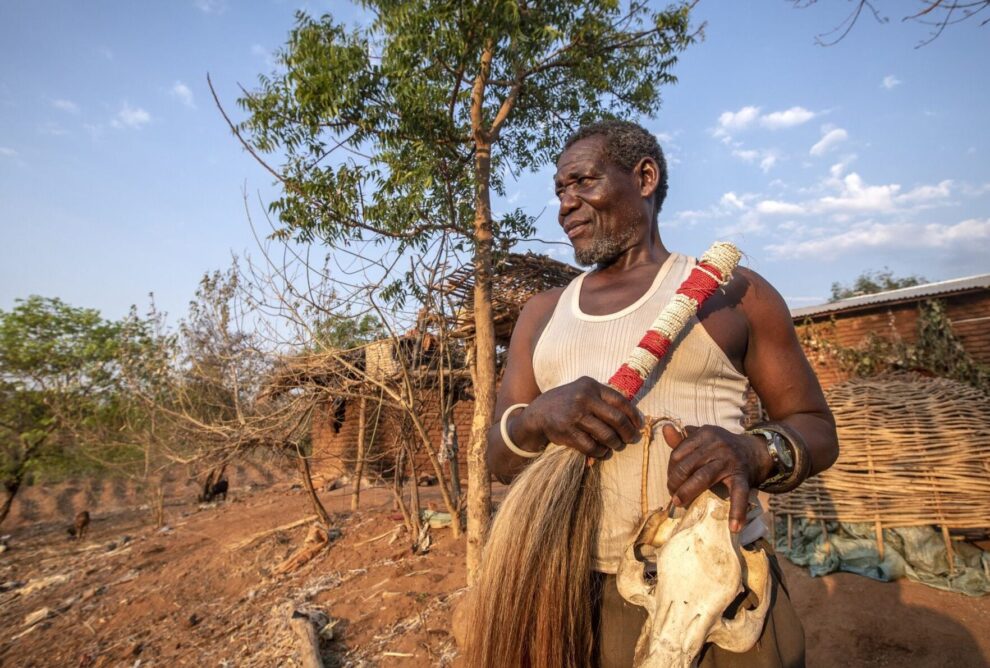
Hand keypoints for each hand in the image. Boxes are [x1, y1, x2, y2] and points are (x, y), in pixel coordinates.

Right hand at [527, 376, 642, 458]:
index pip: (620, 401)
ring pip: (606, 435)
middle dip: (628, 432)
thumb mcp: (584, 391)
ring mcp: (575, 415)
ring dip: (616, 444)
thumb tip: (633, 415)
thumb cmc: (568, 402)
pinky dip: (601, 452)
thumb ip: (604, 398)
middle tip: (632, 439)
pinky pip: (592, 446)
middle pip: (617, 419)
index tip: (639, 425)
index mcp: (591, 385)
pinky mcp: (568, 432)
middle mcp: (584, 398)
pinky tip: (603, 452)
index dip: (634, 415)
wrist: (539, 412)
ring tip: (617, 446)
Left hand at [662, 424, 772, 532]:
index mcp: (705, 434)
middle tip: (673, 496)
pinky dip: (737, 511)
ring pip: (703, 477)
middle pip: (686, 466)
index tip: (672, 482)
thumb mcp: (704, 439)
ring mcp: (730, 461)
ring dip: (688, 492)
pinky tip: (733, 527)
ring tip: (679, 504)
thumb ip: (683, 439)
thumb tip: (666, 429)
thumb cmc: (722, 447)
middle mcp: (717, 445)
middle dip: (675, 483)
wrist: (755, 452)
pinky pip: (738, 494)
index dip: (671, 470)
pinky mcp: (742, 476)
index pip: (678, 453)